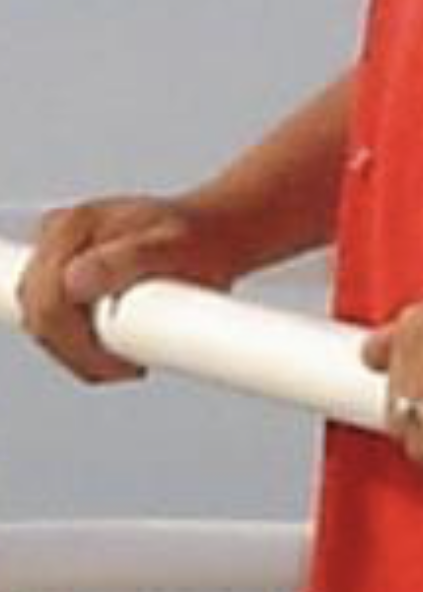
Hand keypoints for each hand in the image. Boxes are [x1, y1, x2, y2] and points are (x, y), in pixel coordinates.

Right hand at [17, 193, 246, 383]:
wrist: (211, 234)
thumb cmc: (197, 238)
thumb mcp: (173, 246)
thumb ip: (125, 260)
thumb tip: (75, 283)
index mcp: (77, 225)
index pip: (48, 301)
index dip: (76, 343)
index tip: (120, 363)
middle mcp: (60, 236)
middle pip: (41, 316)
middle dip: (80, 352)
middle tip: (130, 365)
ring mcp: (59, 256)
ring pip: (43, 324)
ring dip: (79, 352)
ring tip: (128, 358)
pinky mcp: (64, 276)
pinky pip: (54, 325)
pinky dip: (79, 347)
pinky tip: (116, 349)